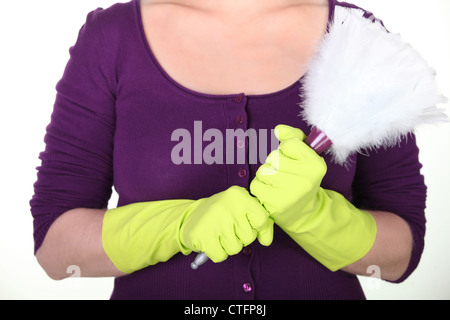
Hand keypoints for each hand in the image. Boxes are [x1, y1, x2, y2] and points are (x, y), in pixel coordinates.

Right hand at [180, 186, 272, 262]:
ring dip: (228, 246)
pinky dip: (217, 252)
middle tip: (228, 227)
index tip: (244, 221)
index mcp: (238, 195)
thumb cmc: (224, 214)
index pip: (261, 219)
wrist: (191, 216)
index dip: (255, 225)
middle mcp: (225, 204)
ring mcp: (212, 220)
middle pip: (249, 237)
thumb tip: (266, 241)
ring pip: (235, 248)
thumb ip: (262, 224)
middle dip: (240, 237)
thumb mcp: (243, 210)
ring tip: (219, 233)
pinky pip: (221, 256)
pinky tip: (211, 240)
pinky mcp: (201, 236)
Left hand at [250, 125, 376, 270]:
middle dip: (274, 164)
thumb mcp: (305, 156)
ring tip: (277, 184)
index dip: (286, 150)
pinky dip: (260, 188)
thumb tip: (278, 129)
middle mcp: (305, 179)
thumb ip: (293, 137)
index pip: (288, 144)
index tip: (292, 160)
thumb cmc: (301, 177)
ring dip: (265, 176)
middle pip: (273, 158)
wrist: (304, 212)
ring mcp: (290, 193)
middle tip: (284, 175)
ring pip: (262, 172)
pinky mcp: (276, 205)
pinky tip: (271, 193)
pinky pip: (256, 186)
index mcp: (316, 165)